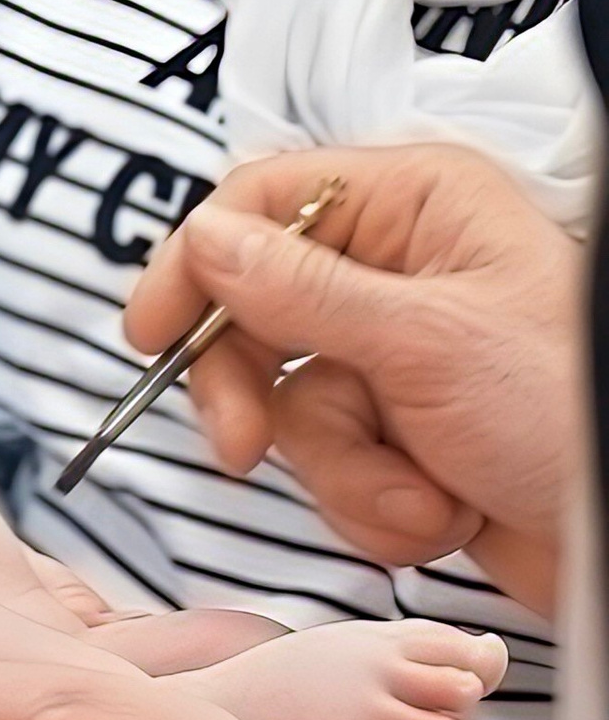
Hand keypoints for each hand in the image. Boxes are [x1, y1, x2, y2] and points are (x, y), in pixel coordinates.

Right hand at [126, 143, 581, 617]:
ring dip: (350, 470)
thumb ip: (303, 292)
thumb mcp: (429, 342)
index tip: (152, 333)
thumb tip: (205, 241)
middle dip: (261, 398)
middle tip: (241, 448)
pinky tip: (446, 514)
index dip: (199, 264)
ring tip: (426, 492)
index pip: (264, 204)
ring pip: (294, 410)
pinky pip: (334, 468)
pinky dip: (377, 507)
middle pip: (257, 316)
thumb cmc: (573, 413)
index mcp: (414, 208)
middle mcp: (399, 274)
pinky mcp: (404, 439)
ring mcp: (399, 361)